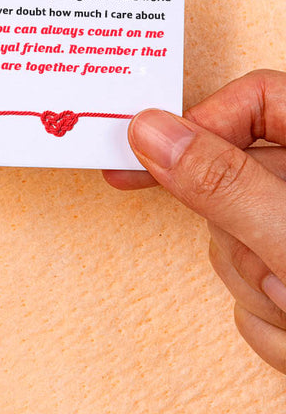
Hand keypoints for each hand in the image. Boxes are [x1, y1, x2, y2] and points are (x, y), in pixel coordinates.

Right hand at [104, 70, 285, 372]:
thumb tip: (153, 135)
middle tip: (274, 273)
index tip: (148, 153)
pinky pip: (246, 288)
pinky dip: (268, 320)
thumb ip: (224, 184)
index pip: (257, 100)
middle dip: (238, 238)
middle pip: (231, 180)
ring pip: (232, 239)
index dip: (200, 124)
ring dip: (256, 288)